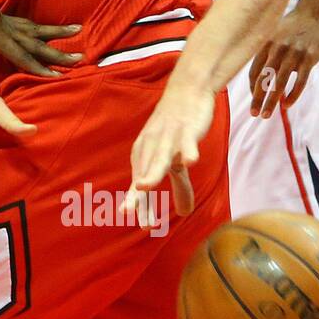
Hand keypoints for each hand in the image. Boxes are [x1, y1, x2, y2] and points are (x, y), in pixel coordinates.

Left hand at [0, 0, 81, 79]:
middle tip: (80, 59)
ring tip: (78, 30)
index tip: (56, 75)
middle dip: (57, 53)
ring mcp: (6, 20)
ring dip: (57, 34)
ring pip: (36, 30)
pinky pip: (28, 25)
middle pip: (35, 43)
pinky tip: (51, 31)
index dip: (36, 66)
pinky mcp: (3, 16)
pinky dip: (42, 30)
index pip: (19, 53)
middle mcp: (4, 26)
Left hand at [123, 77, 215, 229]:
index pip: (141, 184)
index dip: (141, 204)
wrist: (187, 92)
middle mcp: (152, 148)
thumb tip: (184, 214)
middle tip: (129, 212)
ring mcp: (168, 138)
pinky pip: (187, 141)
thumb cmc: (176, 129)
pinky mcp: (186, 129)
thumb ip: (180, 186)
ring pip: (160, 158)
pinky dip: (187, 150)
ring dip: (152, 172)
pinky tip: (189, 162)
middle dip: (137, 194)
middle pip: (145, 173)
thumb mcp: (177, 160)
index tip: (143, 226)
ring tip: (144, 187)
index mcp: (145, 156)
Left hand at [247, 6, 318, 115]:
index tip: (253, 99)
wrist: (313, 11)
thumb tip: (256, 75)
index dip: (252, 88)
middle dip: (257, 99)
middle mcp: (276, 50)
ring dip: (271, 101)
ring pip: (279, 83)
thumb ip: (264, 53)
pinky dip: (292, 95)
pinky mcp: (309, 58)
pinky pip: (299, 81)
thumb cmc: (291, 26)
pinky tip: (287, 105)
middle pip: (262, 80)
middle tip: (254, 114)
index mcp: (264, 45)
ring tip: (266, 115)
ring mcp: (293, 54)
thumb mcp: (272, 35)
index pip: (253, 71)